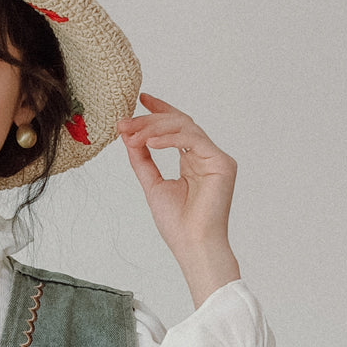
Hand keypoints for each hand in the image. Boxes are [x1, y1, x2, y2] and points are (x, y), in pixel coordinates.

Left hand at [117, 92, 240, 307]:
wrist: (193, 246)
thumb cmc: (178, 225)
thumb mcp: (152, 185)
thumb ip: (142, 160)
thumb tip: (128, 137)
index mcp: (192, 161)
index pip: (176, 128)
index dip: (159, 111)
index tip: (140, 100)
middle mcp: (206, 156)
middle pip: (178, 124)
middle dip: (149, 120)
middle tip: (125, 122)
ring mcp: (216, 158)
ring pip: (185, 127)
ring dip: (154, 127)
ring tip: (131, 134)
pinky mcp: (222, 163)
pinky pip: (193, 139)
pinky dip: (169, 138)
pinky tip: (149, 142)